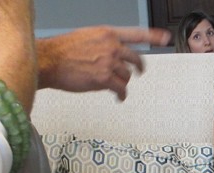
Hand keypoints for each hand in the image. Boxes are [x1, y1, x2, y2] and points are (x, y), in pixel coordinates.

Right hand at [37, 26, 170, 99]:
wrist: (48, 61)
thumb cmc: (61, 51)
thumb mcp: (86, 37)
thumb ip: (103, 44)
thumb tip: (112, 55)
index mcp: (107, 33)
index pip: (136, 34)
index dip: (153, 36)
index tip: (165, 38)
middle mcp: (111, 46)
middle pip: (137, 59)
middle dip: (139, 68)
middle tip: (139, 72)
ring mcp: (109, 62)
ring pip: (128, 76)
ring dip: (123, 83)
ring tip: (116, 86)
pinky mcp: (105, 78)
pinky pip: (121, 89)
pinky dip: (121, 95)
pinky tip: (118, 97)